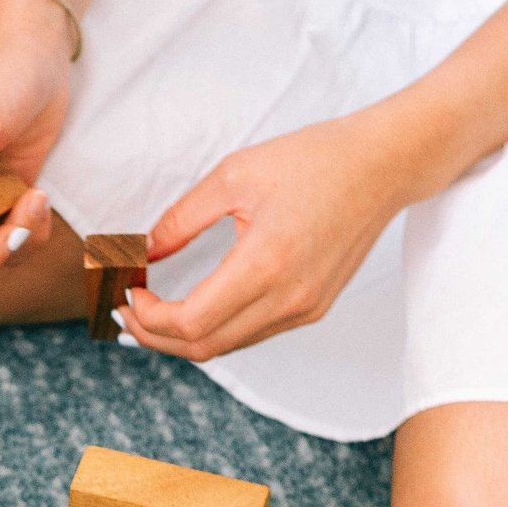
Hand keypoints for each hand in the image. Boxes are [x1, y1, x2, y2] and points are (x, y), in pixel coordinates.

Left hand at [121, 105, 427, 361]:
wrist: (383, 165)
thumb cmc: (314, 160)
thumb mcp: (234, 175)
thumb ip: (181, 219)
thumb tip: (141, 251)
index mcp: (266, 264)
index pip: (190, 322)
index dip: (148, 316)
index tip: (127, 290)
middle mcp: (288, 298)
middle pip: (203, 347)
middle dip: (154, 335)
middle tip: (124, 309)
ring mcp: (304, 309)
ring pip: (227, 346)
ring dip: (182, 336)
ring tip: (150, 310)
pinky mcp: (312, 308)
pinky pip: (251, 334)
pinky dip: (214, 328)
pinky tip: (193, 306)